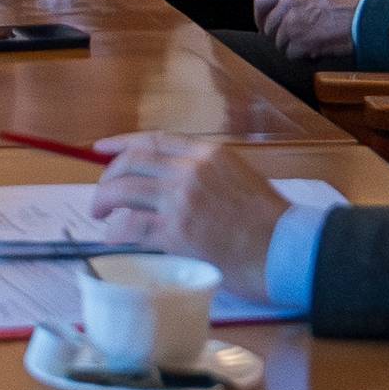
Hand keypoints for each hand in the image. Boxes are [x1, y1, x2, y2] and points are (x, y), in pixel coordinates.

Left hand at [79, 135, 291, 287]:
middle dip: (109, 178)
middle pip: (132, 163)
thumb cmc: (271, 222)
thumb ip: (205, 174)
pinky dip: (117, 232)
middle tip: (102, 196)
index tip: (99, 149)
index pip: (153, 140)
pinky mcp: (177, 231)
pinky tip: (114, 239)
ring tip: (100, 216)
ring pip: (125, 191)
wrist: (289, 249)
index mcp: (208, 153)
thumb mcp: (239, 178)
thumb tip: (169, 184)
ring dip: (104, 202)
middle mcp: (192, 170)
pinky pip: (133, 227)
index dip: (120, 143)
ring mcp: (182, 200)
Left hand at [253, 0, 367, 62]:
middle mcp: (287, 4)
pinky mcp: (300, 43)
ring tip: (312, 44)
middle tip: (293, 41)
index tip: (263, 26)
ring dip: (294, 47)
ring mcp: (292, 25)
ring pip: (280, 44)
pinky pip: (292, 55)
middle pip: (269, 27)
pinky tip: (317, 51)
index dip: (259, 17)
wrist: (366, 16)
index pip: (261, 1)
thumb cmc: (354, 0)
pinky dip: (303, 57)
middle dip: (280, 36)